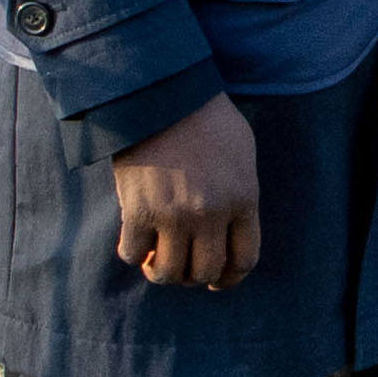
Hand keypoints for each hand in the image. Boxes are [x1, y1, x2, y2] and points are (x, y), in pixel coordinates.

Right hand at [111, 93, 260, 290]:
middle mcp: (211, 214)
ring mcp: (173, 216)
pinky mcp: (138, 212)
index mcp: (243, 199)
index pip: (244, 260)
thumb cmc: (207, 120)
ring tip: (158, 260)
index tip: (218, 279)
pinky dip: (134, 253)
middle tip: (185, 267)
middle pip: (205, 272)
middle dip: (195, 277)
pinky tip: (137, 241)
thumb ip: (241, 194)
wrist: (164, 97)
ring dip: (163, 272)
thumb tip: (232, 229)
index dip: (230, 277)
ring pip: (169, 272)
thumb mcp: (243, 155)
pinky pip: (133, 254)